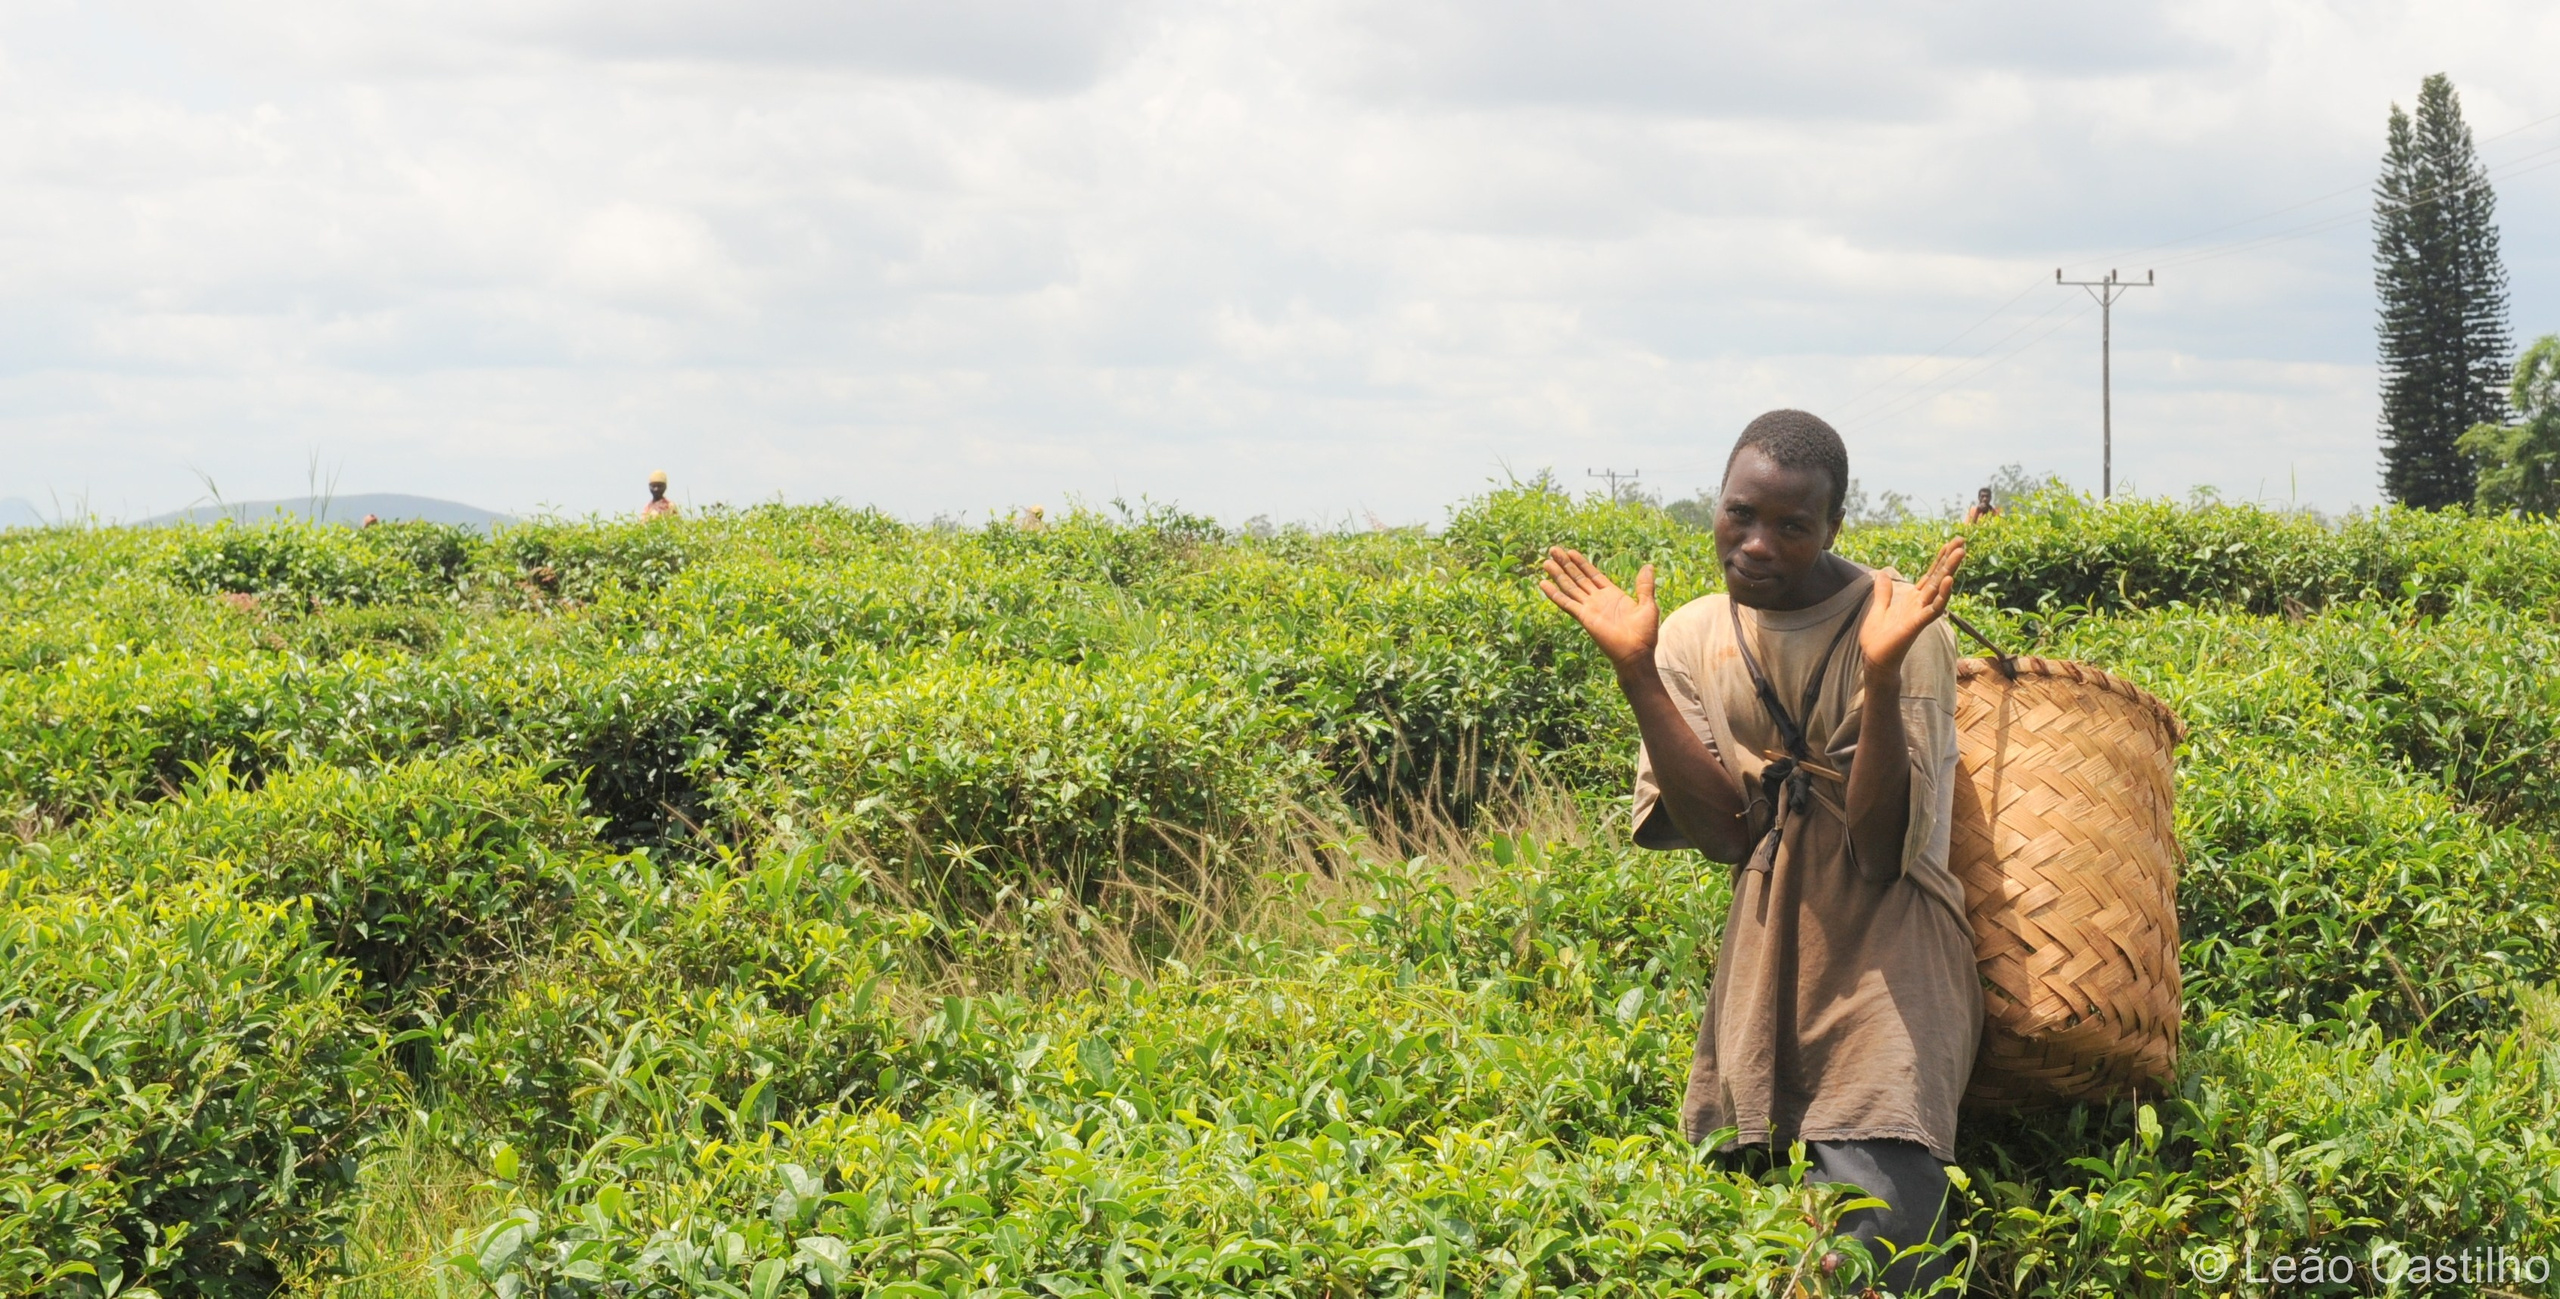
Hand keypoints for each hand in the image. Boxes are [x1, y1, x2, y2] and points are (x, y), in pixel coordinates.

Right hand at [1540, 547, 1658, 668]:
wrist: (1636, 653)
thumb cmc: (1644, 633)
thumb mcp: (1648, 605)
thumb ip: (1645, 585)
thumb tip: (1648, 566)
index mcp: (1612, 594)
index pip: (1593, 574)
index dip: (1581, 563)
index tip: (1570, 552)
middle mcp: (1597, 600)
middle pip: (1577, 578)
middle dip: (1565, 564)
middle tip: (1553, 550)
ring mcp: (1589, 608)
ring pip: (1570, 587)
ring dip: (1558, 574)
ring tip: (1546, 562)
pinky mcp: (1584, 617)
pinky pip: (1566, 603)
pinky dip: (1554, 594)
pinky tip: (1543, 584)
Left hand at [1859, 536, 1965, 675]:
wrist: (1875, 660)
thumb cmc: (1879, 639)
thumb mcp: (1879, 608)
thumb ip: (1884, 593)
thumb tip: (1882, 574)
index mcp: (1912, 599)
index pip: (1930, 575)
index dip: (1939, 559)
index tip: (1950, 542)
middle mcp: (1920, 604)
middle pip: (1938, 577)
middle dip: (1950, 559)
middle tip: (1962, 541)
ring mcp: (1921, 613)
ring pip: (1940, 589)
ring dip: (1950, 570)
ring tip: (1960, 553)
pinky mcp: (1918, 624)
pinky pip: (1934, 608)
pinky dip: (1942, 594)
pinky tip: (1948, 580)